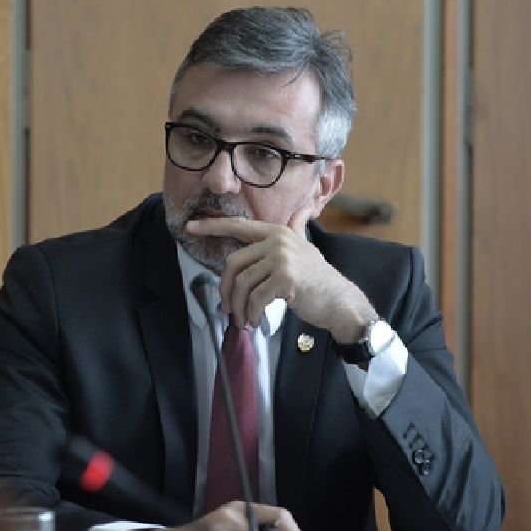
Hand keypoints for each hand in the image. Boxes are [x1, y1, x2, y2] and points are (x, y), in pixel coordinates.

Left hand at [185, 210, 375, 342]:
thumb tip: (304, 209)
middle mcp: (278, 241)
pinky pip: (255, 298)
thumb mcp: (307, 247)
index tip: (190, 227)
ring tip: (243, 320)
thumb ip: (298, 228)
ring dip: (239, 307)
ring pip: (242, 283)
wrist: (339, 301)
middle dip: (226, 289)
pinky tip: (255, 321)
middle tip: (227, 308)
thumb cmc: (318, 278)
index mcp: (276, 232)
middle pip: (233, 263)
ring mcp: (282, 258)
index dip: (212, 226)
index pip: (238, 226)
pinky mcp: (285, 278)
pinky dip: (252, 313)